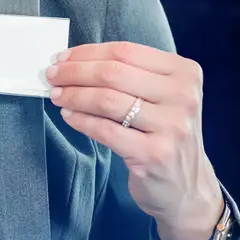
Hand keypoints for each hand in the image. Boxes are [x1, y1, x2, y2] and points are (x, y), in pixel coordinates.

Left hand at [46, 41, 223, 239]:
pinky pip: (106, 130)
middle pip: (114, 73)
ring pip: (107, 99)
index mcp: (185, 72)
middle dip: (75, 72)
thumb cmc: (165, 134)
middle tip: (52, 75)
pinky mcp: (155, 154)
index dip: (88, 52)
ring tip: (57, 95)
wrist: (187, 188)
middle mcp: (183, 95)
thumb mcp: (161, 96)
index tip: (63, 58)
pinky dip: (81, 120)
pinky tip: (69, 116)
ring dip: (74, 95)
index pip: (126, 51)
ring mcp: (172, 126)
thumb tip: (74, 61)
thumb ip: (129, 75)